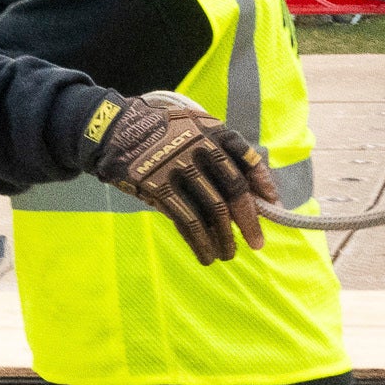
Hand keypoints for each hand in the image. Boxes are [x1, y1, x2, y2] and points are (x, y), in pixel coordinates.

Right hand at [83, 91, 274, 264]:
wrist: (112, 130)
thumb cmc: (157, 134)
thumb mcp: (190, 129)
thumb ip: (217, 153)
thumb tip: (252, 193)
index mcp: (210, 129)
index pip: (246, 157)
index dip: (263, 183)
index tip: (273, 205)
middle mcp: (199, 146)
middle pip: (234, 189)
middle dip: (249, 220)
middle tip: (257, 243)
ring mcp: (179, 166)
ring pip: (215, 211)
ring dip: (225, 239)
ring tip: (227, 254)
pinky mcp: (159, 186)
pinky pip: (189, 222)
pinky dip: (201, 243)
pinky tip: (206, 255)